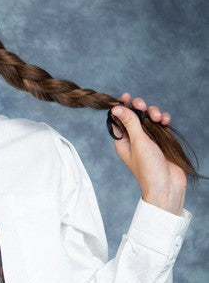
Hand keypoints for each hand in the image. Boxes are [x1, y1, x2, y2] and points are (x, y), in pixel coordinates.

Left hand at [111, 93, 186, 215]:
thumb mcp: (138, 142)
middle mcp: (133, 140)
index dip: (122, 106)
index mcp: (122, 142)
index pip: (118, 119)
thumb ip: (129, 123)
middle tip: (143, 107)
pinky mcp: (160, 142)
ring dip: (153, 113)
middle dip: (140, 108)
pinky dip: (163, 120)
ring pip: (148, 119)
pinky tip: (166, 121)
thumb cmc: (149, 169)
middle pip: (134, 116)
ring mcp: (148, 141)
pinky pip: (160, 125)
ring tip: (158, 118)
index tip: (126, 96)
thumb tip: (116, 108)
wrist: (167, 186)